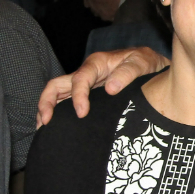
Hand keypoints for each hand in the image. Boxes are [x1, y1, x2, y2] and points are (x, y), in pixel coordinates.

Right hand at [36, 47, 169, 126]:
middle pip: (57, 84)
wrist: (152, 67)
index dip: (78, 96)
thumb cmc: (146, 64)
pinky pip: (66, 102)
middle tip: (45, 122)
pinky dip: (58, 114)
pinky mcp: (88, 95)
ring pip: (57, 94)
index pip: (80, 79)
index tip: (82, 113)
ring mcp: (85, 85)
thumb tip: (110, 88)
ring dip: (47, 110)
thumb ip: (127, 73)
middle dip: (47, 102)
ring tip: (42, 130)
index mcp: (97, 63)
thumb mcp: (141, 63)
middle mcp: (86, 73)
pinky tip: (55, 130)